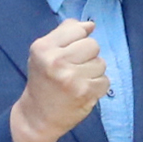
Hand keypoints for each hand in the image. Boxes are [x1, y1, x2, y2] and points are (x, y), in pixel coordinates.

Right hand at [10, 19, 109, 141]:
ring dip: (93, 72)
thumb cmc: (43, 80)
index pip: (77, 29)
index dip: (78, 39)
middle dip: (88, 55)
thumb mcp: (44, 52)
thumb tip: (90, 24)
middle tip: (73, 68)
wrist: (37, 116)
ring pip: (101, 62)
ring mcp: (71, 77)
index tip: (69, 52)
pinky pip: (105, 80)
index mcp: (43, 47)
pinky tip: (83, 91)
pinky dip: (97, 86)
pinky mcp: (85, 92)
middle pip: (93, 44)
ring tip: (78, 80)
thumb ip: (64, 33)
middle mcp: (56, 61)